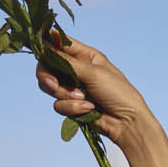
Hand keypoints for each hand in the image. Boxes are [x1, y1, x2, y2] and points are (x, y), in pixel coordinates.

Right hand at [36, 31, 150, 149]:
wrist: (126, 123)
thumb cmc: (118, 92)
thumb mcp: (93, 72)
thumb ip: (67, 61)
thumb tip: (45, 47)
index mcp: (84, 55)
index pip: (59, 43)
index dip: (47, 45)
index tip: (40, 50)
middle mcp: (75, 69)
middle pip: (46, 66)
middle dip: (47, 76)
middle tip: (53, 84)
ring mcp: (72, 88)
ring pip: (49, 87)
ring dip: (64, 94)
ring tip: (83, 98)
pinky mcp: (71, 106)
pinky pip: (58, 105)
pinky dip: (72, 108)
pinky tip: (88, 109)